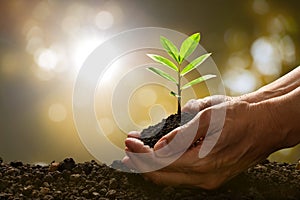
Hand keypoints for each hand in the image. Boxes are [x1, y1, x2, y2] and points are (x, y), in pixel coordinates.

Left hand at [123, 99, 282, 188]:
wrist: (265, 123)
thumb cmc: (240, 116)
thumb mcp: (209, 116)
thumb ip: (182, 133)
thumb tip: (159, 145)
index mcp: (202, 162)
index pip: (160, 163)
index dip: (140, 154)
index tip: (128, 142)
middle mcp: (203, 176)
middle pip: (161, 176)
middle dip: (140, 163)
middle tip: (127, 150)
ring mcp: (208, 179)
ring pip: (169, 178)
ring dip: (150, 166)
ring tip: (137, 152)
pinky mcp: (211, 176)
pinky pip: (181, 175)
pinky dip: (165, 166)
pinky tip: (158, 156)